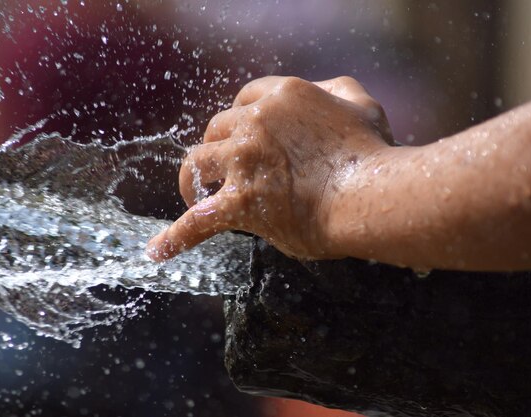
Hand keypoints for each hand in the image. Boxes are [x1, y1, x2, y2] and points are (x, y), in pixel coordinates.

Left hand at [146, 76, 392, 260]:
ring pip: (196, 163)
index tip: (245, 136)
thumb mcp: (362, 104)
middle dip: (220, 147)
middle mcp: (255, 123)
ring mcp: (244, 162)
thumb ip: (336, 90)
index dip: (242, 119)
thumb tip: (321, 91)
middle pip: (217, 129)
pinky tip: (157, 252)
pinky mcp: (241, 202)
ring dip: (192, 179)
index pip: (244, 99)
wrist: (372, 195)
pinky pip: (196, 222)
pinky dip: (175, 238)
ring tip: (194, 194)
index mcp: (282, 97)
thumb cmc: (372, 153)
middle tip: (227, 168)